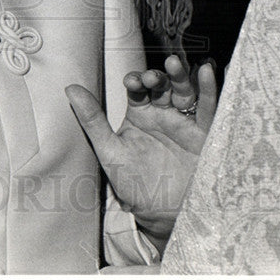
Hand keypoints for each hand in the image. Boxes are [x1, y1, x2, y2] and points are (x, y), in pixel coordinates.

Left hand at [66, 56, 216, 248]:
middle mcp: (164, 114)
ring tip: (175, 64)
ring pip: (185, 92)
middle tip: (153, 77)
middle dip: (158, 77)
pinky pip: (209, 109)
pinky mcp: (206, 133)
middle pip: (163, 86)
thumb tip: (70, 89)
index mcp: (141, 115)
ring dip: (180, 77)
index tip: (131, 81)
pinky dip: (209, 90)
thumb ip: (92, 120)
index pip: (138, 89)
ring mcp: (185, 122)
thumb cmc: (134, 184)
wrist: (161, 215)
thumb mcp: (110, 151)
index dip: (136, 80)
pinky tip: (205, 72)